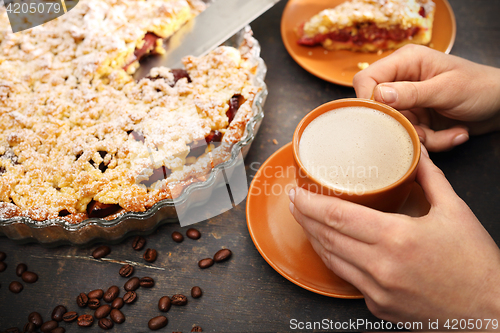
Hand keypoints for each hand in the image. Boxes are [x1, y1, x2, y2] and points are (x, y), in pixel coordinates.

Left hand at [288, 148, 499, 327]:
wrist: (489, 313)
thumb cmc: (475, 264)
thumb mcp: (455, 212)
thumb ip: (430, 178)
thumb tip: (417, 153)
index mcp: (396, 238)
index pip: (336, 216)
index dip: (309, 203)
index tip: (296, 191)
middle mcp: (380, 266)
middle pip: (325, 236)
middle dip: (303, 217)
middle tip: (293, 201)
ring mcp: (376, 291)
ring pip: (330, 259)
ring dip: (312, 237)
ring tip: (304, 220)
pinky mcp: (378, 306)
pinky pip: (346, 278)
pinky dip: (333, 258)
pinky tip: (330, 246)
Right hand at [353, 44, 499, 151]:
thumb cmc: (480, 86)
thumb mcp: (446, 89)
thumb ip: (412, 92)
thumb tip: (378, 95)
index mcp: (406, 62)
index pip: (367, 78)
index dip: (367, 99)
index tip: (380, 118)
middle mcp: (402, 81)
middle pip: (379, 109)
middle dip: (403, 127)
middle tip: (425, 132)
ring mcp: (410, 102)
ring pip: (397, 128)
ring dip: (425, 138)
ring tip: (453, 133)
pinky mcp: (418, 119)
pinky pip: (413, 137)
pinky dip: (436, 141)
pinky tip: (457, 133)